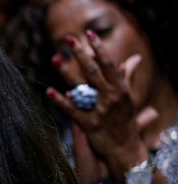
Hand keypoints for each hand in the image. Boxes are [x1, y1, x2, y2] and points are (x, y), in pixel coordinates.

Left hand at [46, 30, 148, 182]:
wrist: (125, 149)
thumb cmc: (125, 121)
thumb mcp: (128, 97)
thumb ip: (127, 76)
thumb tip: (135, 58)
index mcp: (120, 89)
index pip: (108, 63)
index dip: (99, 48)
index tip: (89, 33)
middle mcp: (111, 97)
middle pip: (93, 71)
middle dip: (81, 54)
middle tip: (69, 39)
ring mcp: (100, 110)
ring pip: (82, 87)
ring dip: (66, 72)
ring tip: (55, 58)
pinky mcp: (89, 124)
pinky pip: (72, 110)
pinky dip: (60, 101)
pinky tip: (48, 92)